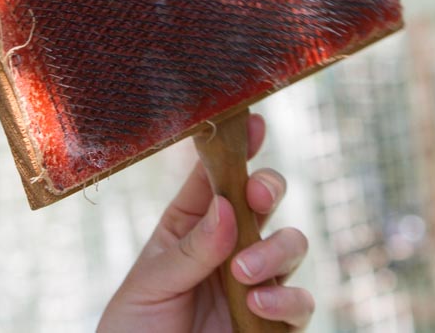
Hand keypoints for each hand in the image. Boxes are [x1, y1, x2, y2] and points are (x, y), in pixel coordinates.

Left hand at [99, 114, 313, 331]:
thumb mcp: (150, 284)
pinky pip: (299, 301)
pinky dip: (286, 297)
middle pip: (265, 200)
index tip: (252, 122)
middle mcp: (228, 247)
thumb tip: (229, 208)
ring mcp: (255, 282)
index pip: (217, 178)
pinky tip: (259, 302)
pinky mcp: (273, 322)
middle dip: (268, 189)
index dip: (237, 147)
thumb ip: (190, 249)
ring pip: (291, 244)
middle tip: (256, 198)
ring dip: (275, 249)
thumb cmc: (135, 330)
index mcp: (191, 225)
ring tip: (244, 273)